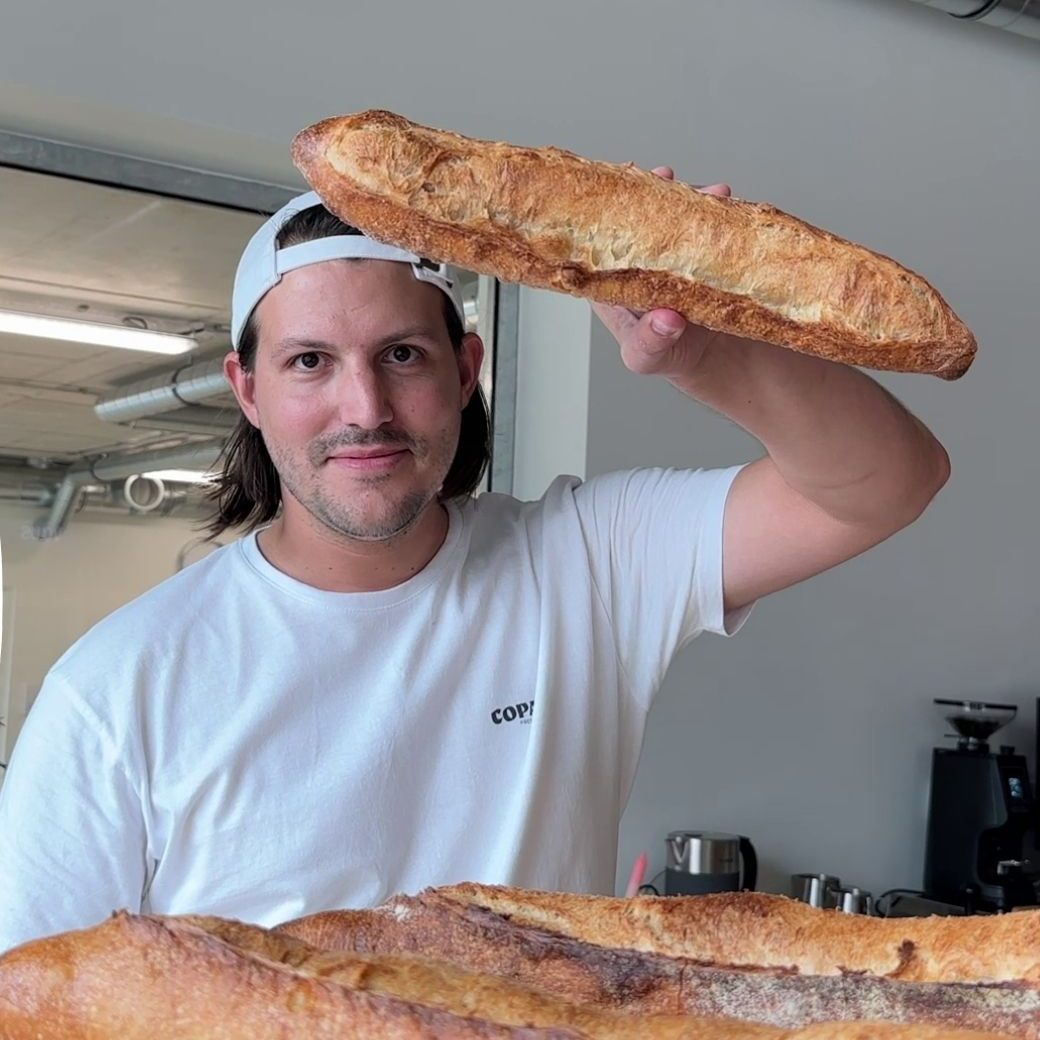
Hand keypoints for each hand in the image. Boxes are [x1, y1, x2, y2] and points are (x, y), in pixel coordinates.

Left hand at [591, 167, 731, 379]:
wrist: (727, 366)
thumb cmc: (672, 358)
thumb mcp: (649, 358)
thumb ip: (650, 342)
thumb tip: (665, 319)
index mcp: (616, 281)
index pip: (603, 241)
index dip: (609, 213)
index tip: (622, 192)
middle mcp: (648, 261)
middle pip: (646, 218)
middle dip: (659, 194)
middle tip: (669, 179)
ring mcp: (683, 254)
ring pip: (685, 217)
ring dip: (700, 200)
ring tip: (715, 194)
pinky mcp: (715, 254)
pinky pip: (720, 229)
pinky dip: (729, 216)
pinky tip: (735, 209)